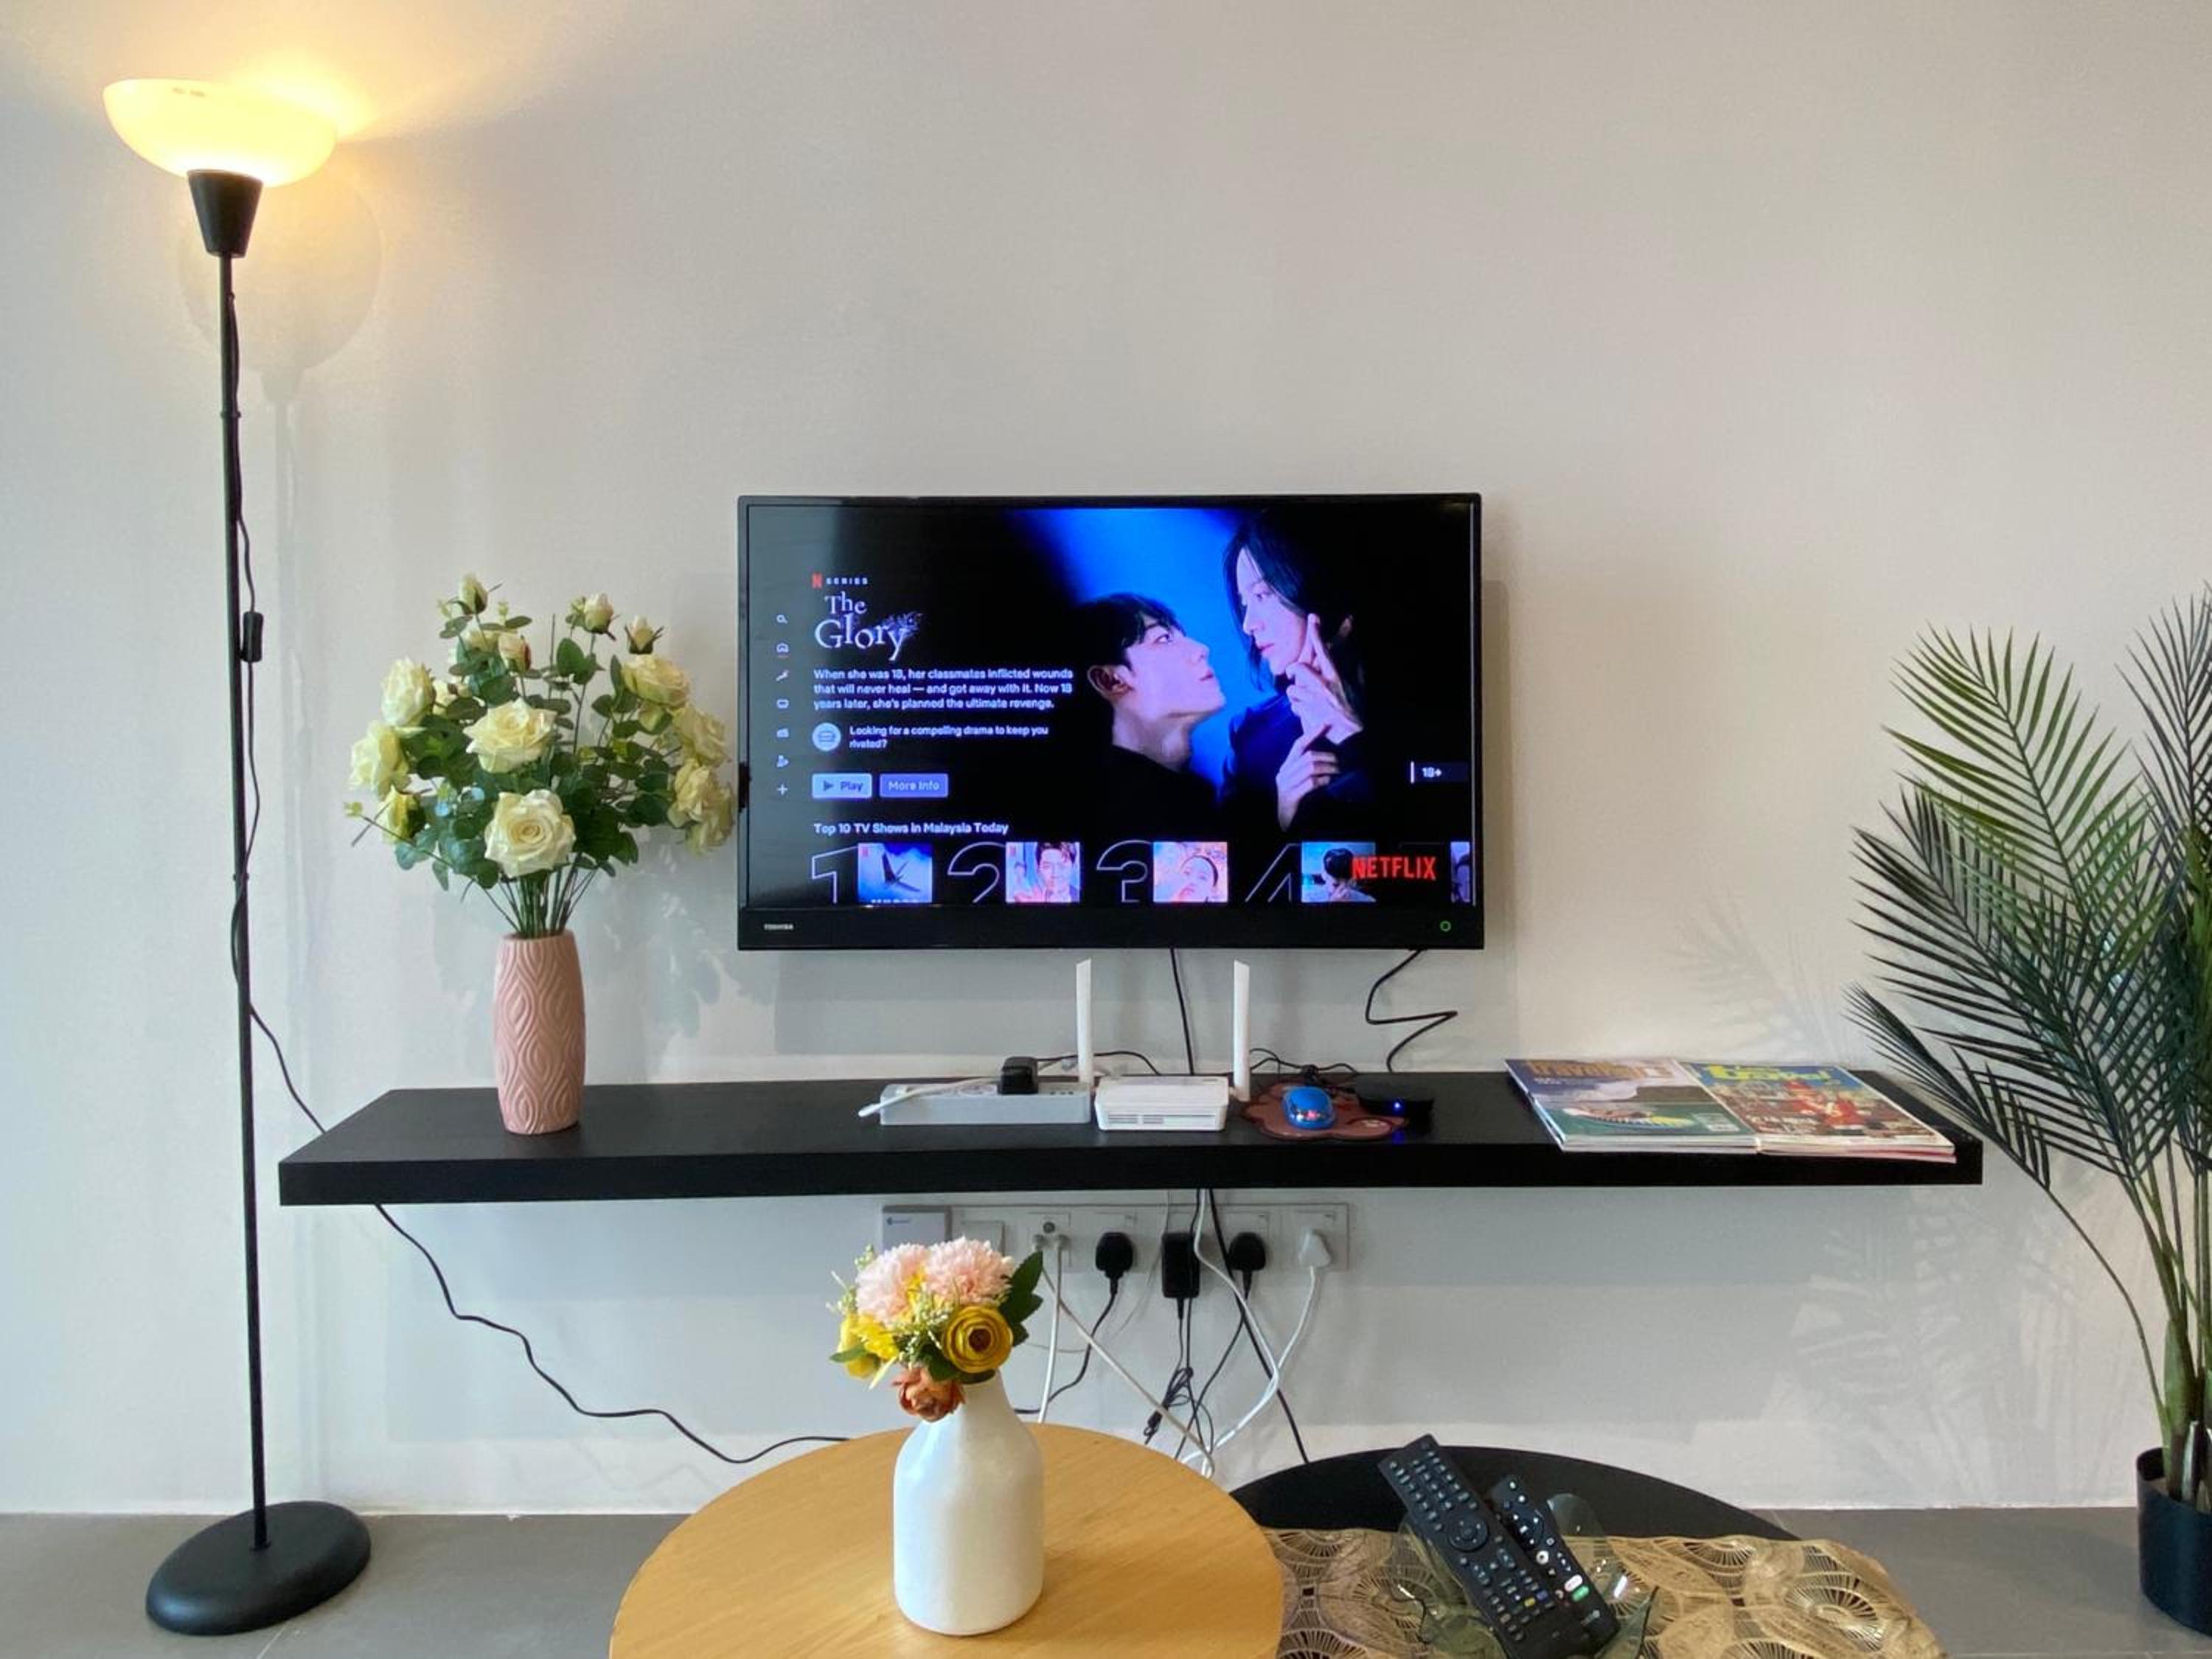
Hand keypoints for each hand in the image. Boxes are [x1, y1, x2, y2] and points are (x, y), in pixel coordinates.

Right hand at [1275, 726, 1339, 830]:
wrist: (1285, 824)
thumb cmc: (1296, 802)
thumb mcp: (1300, 782)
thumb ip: (1309, 770)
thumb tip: (1329, 758)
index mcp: (1286, 768)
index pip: (1298, 745)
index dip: (1311, 734)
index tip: (1325, 725)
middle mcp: (1284, 774)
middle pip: (1307, 756)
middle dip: (1327, 757)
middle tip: (1340, 762)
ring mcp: (1286, 786)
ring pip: (1310, 768)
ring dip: (1328, 768)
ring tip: (1338, 771)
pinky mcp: (1291, 797)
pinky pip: (1310, 783)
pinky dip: (1322, 780)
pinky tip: (1329, 781)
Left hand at [1284, 613, 1360, 742]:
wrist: (1353, 739)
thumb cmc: (1357, 712)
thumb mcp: (1359, 688)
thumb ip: (1356, 670)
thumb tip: (1357, 653)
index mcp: (1337, 677)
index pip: (1325, 650)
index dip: (1318, 633)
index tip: (1313, 617)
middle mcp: (1324, 687)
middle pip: (1299, 668)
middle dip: (1294, 670)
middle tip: (1293, 672)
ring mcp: (1315, 701)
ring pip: (1293, 689)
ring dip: (1295, 694)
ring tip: (1304, 699)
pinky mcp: (1307, 715)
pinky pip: (1293, 706)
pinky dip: (1297, 709)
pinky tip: (1305, 712)